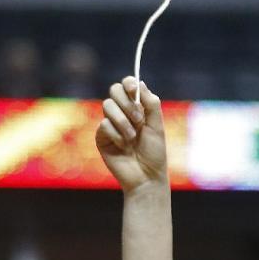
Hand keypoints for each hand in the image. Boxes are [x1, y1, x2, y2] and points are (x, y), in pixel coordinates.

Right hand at [96, 76, 167, 193]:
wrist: (146, 177)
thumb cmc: (154, 153)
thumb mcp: (157, 125)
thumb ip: (151, 103)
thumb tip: (139, 83)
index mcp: (136, 108)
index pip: (127, 86)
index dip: (128, 84)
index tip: (134, 91)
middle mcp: (122, 113)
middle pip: (114, 90)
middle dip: (126, 103)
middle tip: (139, 120)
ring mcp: (110, 125)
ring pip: (107, 106)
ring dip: (123, 121)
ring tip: (132, 138)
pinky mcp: (101, 138)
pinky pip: (104, 125)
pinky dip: (116, 135)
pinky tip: (123, 147)